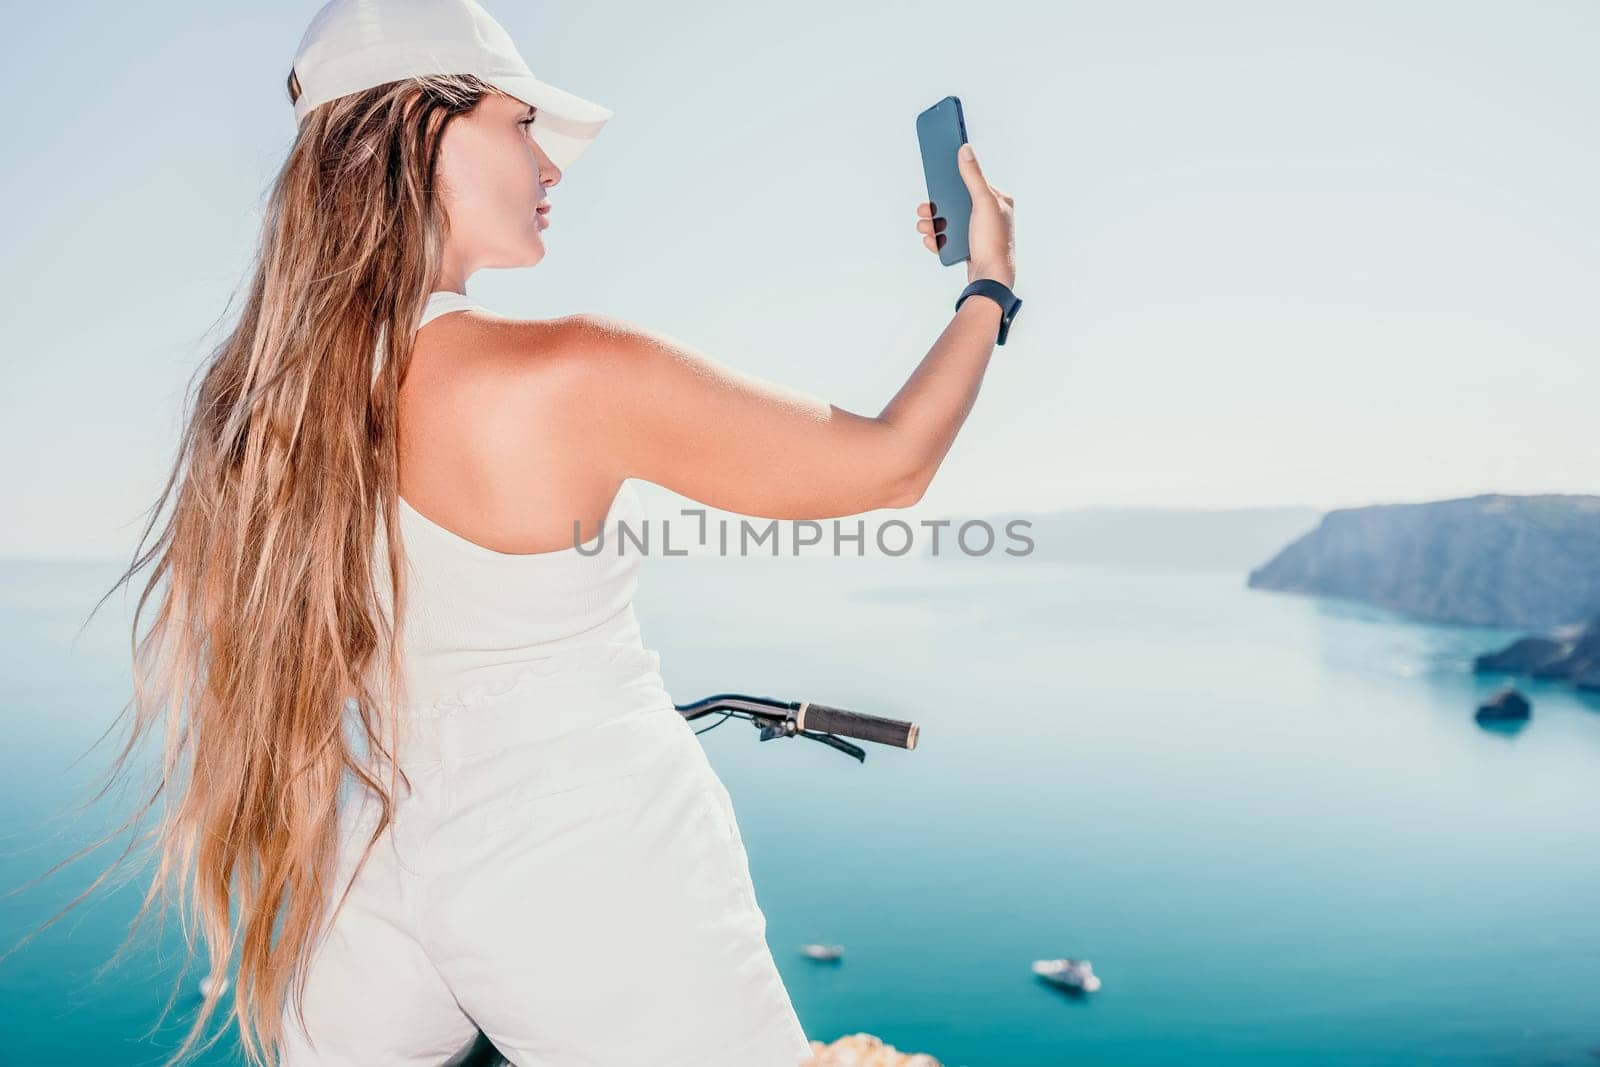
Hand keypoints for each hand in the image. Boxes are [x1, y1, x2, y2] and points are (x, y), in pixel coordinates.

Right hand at [915, 141, 1015, 288]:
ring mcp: (977, 232)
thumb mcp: (983, 203)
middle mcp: (988, 215)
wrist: (991, 279)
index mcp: (997, 200)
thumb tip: (965, 149)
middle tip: (923, 207)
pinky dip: (937, 239)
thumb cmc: (993, 241)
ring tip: (923, 226)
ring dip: (932, 223)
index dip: (952, 178)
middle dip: (936, 206)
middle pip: (955, 202)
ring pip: (949, 221)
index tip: (936, 171)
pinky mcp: (968, 247)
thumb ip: (973, 176)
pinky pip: (948, 239)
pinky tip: (930, 240)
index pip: (971, 182)